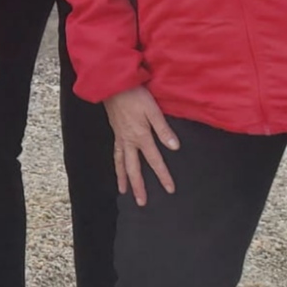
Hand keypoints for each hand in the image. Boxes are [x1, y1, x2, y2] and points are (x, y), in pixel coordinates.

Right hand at [104, 85, 179, 206]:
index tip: (170, 189)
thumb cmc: (134, 95)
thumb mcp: (153, 110)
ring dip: (123, 178)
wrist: (112, 84)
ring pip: (120, 163)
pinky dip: (116, 163)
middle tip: (141, 202)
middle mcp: (129, 141)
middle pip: (133, 168)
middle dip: (138, 186)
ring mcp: (120, 137)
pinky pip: (115, 153)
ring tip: (124, 191)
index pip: (154, 161)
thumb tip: (174, 147)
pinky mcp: (115, 132)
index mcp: (141, 137)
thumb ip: (163, 129)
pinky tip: (117, 166)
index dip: (163, 176)